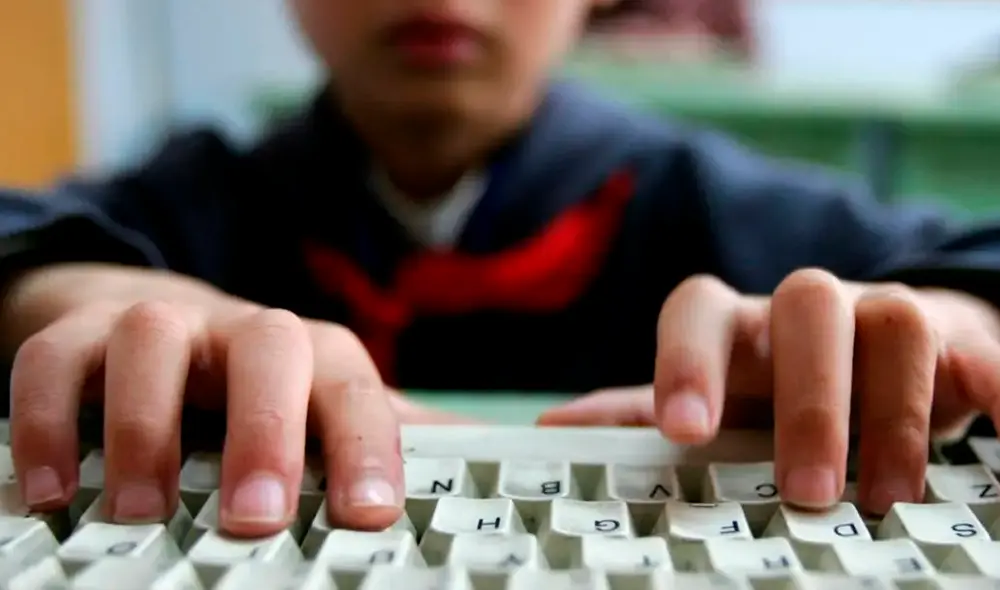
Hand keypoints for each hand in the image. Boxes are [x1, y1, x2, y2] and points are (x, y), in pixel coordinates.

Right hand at [9, 301, 469, 536]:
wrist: (175, 326)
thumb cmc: (268, 385)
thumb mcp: (330, 407)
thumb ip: (389, 433)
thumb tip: (480, 458)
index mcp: (315, 356)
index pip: (353, 388)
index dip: (366, 443)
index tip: (368, 513)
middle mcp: (244, 332)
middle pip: (268, 347)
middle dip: (265, 427)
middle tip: (257, 516)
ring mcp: (164, 326)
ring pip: (156, 340)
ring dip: (146, 426)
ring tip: (140, 511)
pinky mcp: (84, 334)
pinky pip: (57, 359)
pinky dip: (47, 421)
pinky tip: (52, 491)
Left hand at [539, 269, 999, 514]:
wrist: (868, 358)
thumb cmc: (773, 389)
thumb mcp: (710, 405)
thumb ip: (639, 414)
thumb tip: (548, 428)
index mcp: (735, 325)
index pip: (698, 307)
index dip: (686, 362)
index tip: (682, 431)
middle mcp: (805, 311)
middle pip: (804, 305)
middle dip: (808, 398)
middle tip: (806, 489)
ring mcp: (882, 314)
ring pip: (892, 319)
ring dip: (893, 410)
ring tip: (886, 497)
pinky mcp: (955, 340)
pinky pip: (972, 348)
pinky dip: (992, 383)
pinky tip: (994, 424)